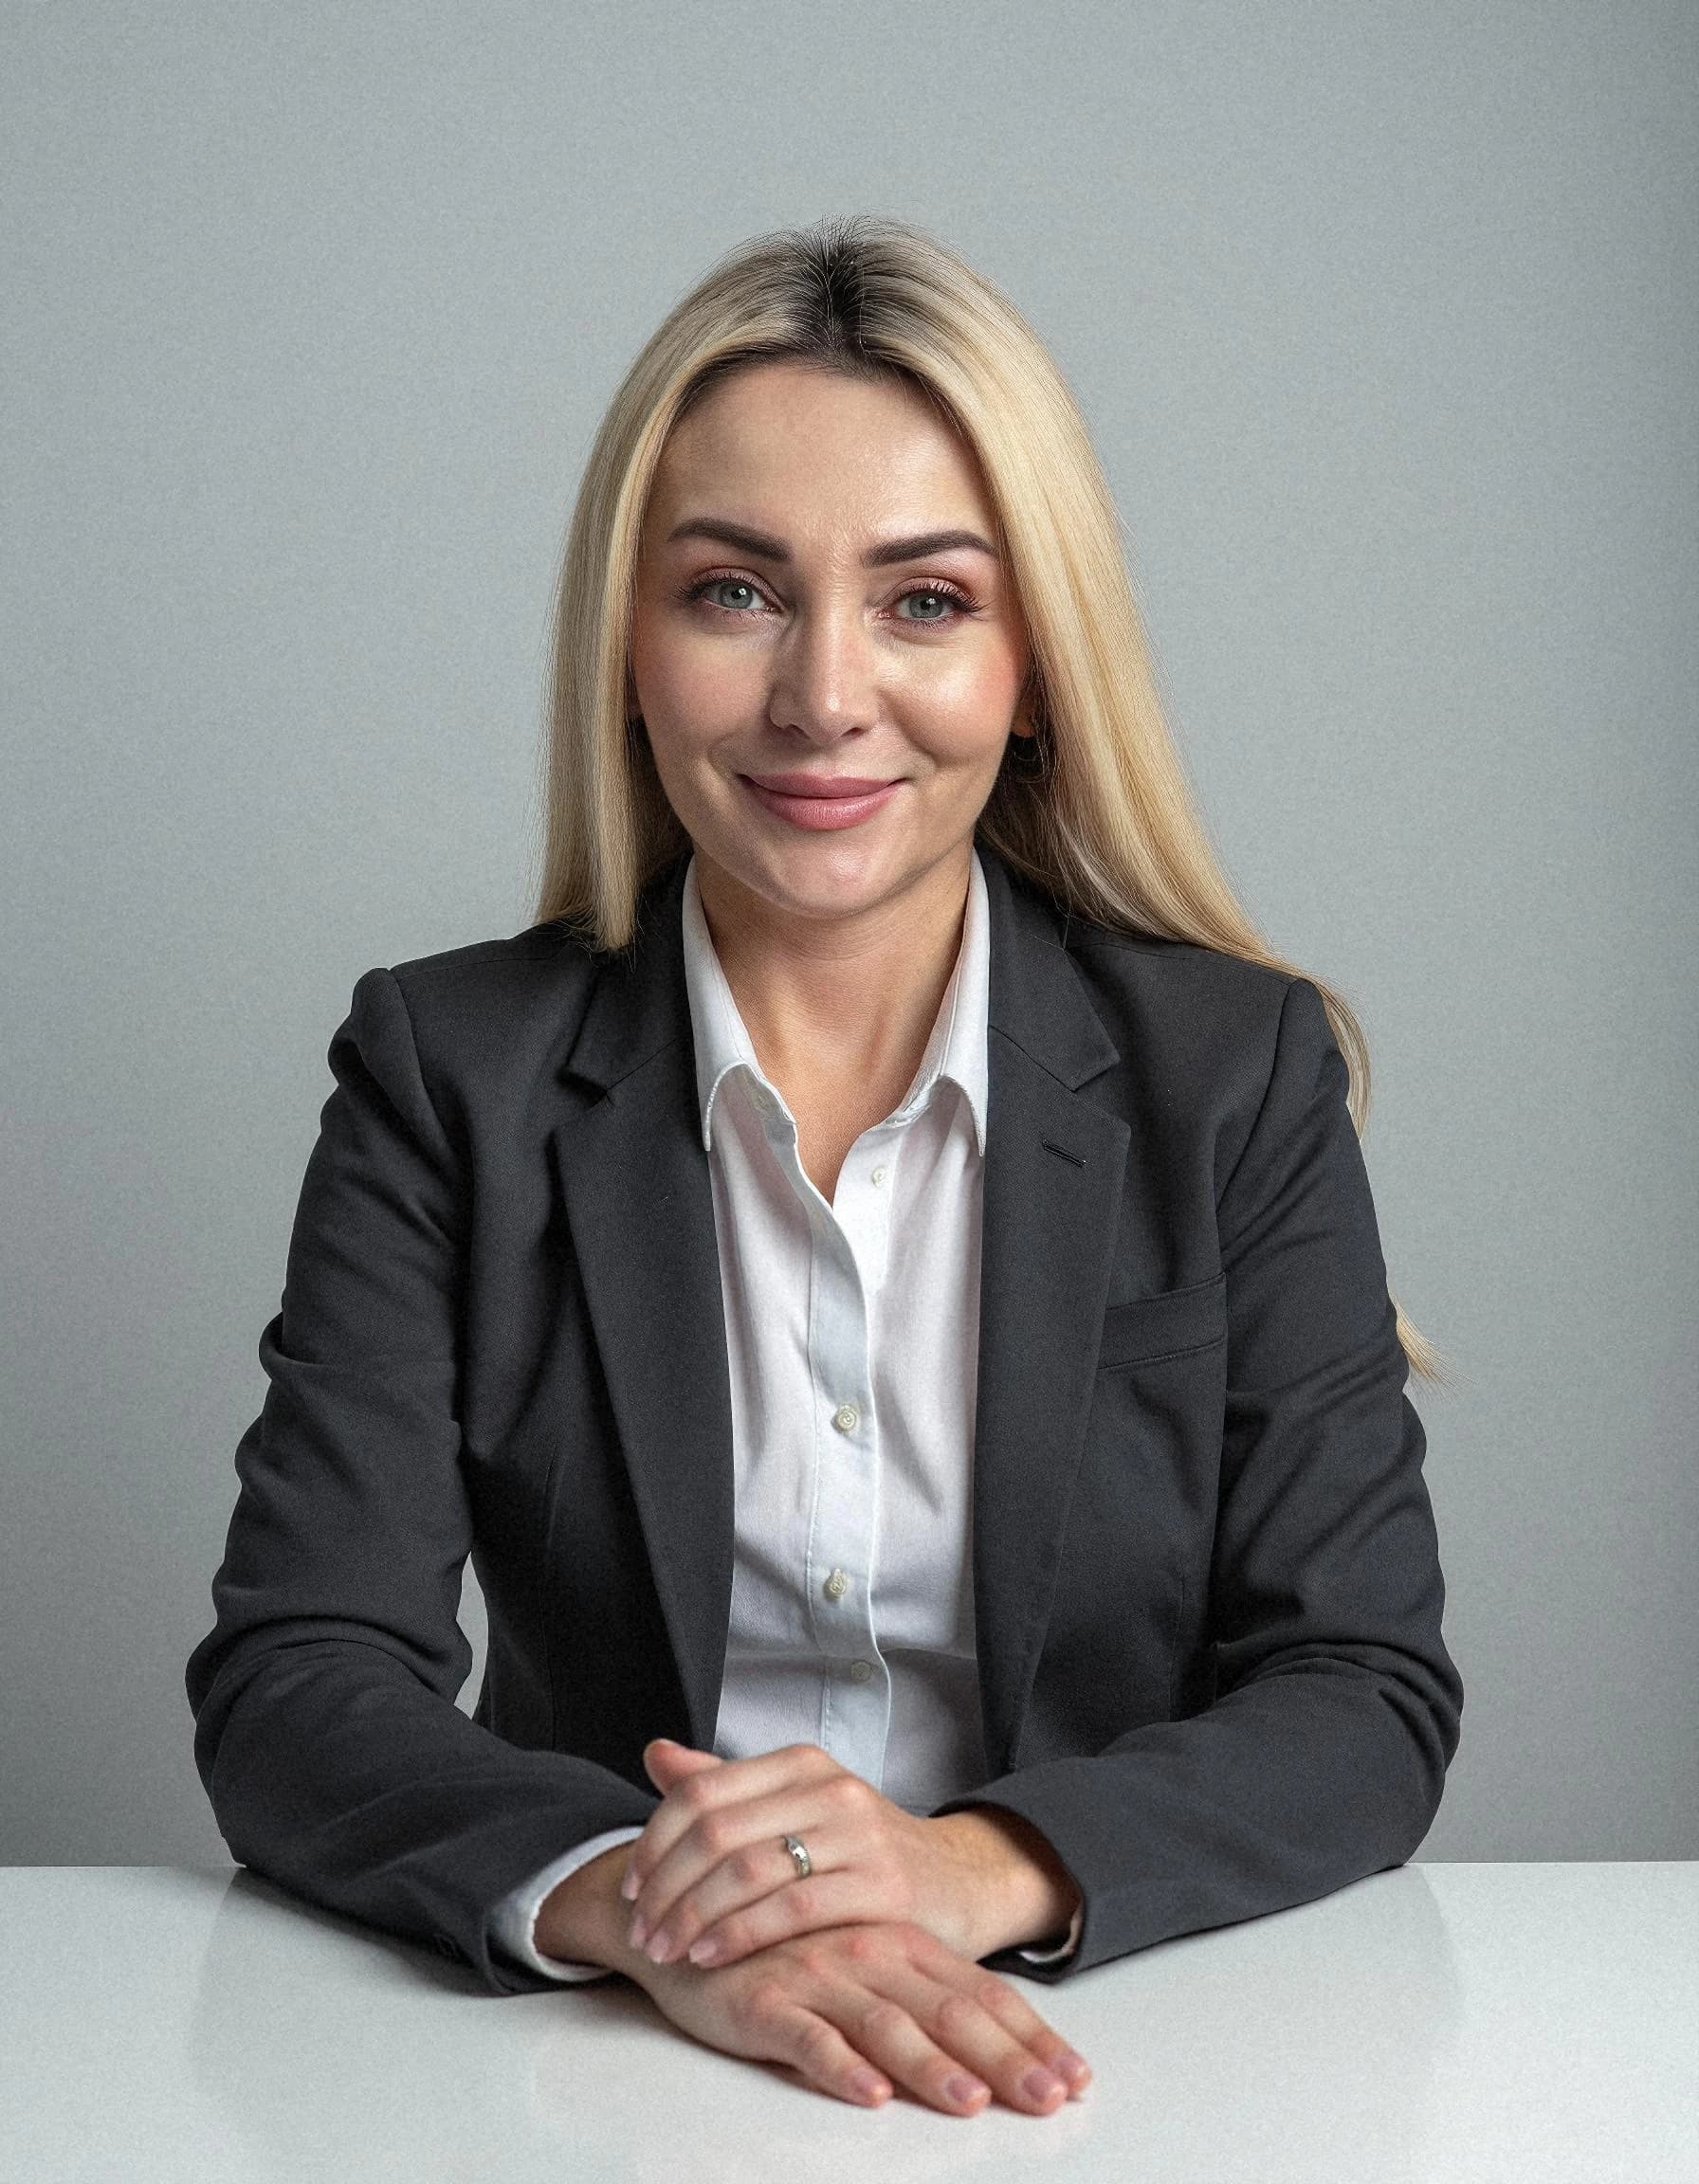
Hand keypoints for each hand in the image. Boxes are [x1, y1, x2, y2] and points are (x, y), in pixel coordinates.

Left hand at [621, 1739, 1078, 1970]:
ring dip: (692, 1917)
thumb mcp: (797, 1808)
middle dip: (665, 1889)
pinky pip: (793, 1910)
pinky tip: (711, 1956)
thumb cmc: (860, 1852)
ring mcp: (858, 1834)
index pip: (701, 1793)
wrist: (956, 1881)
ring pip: (748, 1871)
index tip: (629, 1890)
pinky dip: (740, 1935)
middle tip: (640, 1934)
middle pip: (716, 1834)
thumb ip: (726, 1786)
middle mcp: (827, 1788)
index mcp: (800, 1763)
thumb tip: (656, 1755)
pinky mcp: (882, 1886)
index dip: (653, 1843)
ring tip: (665, 1951)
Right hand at [632, 1914, 1090, 2115]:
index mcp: (903, 1943)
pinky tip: (867, 2092)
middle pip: (948, 2011)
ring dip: (929, 2066)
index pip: (981, 1993)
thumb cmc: (789, 1947)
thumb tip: (992, 2049)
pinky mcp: (764, 2001)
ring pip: (884, 2024)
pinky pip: (805, 2035)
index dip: (1031, 2036)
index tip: (1077, 2078)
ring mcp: (817, 1975)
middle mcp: (869, 1953)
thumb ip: (924, 1994)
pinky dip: (838, 2065)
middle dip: (1005, 2059)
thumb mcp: (867, 1962)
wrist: (692, 1915)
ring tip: (969, 2101)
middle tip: (1048, 2099)